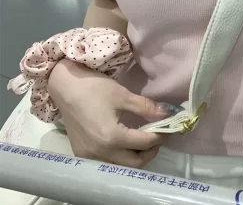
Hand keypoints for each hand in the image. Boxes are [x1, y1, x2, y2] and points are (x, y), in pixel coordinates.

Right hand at [48, 59, 177, 167]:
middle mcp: (100, 152)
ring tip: (142, 140)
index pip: (144, 143)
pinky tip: (124, 143)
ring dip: (135, 157)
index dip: (160, 135)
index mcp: (112, 137)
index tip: (168, 128)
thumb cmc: (94, 88)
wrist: (65, 87)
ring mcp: (89, 156)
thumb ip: (146, 107)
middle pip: (134, 162)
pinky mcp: (81, 154)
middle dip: (150, 152)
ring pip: (120, 166)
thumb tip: (168, 113)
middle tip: (157, 137)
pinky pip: (106, 163)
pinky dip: (119, 157)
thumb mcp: (123, 95)